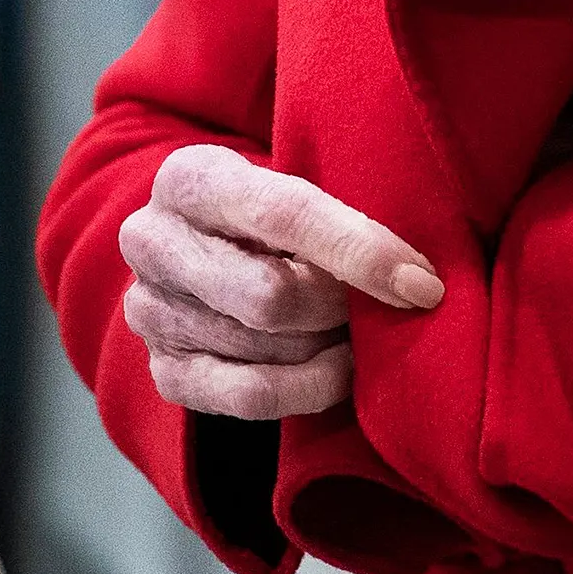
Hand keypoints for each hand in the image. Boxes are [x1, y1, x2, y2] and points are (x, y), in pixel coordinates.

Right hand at [119, 144, 443, 421]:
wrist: (210, 241)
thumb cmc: (275, 205)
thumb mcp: (293, 176)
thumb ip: (337, 206)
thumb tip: (417, 272)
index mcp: (191, 177)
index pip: (285, 214)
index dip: (360, 251)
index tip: (423, 283)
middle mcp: (153, 242)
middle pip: (268, 295)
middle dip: (340, 305)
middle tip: (385, 304)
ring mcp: (150, 312)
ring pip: (264, 350)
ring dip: (330, 346)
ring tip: (362, 328)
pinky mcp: (162, 370)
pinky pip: (247, 397)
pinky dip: (308, 388)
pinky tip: (342, 369)